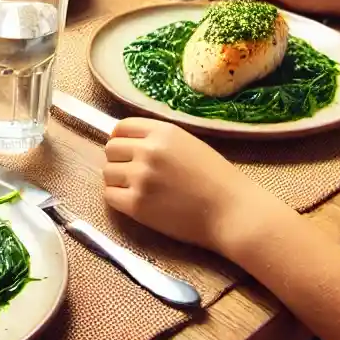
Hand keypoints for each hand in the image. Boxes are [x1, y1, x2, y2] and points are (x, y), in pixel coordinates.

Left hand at [103, 118, 278, 251]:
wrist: (231, 212)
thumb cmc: (217, 180)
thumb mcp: (190, 144)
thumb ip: (160, 140)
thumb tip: (130, 143)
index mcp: (163, 132)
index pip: (121, 127)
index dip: (120, 139)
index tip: (125, 151)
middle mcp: (148, 151)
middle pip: (111, 149)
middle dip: (118, 160)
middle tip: (133, 174)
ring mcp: (141, 177)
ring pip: (107, 173)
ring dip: (118, 180)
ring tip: (138, 190)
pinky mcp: (137, 204)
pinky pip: (110, 196)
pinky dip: (118, 199)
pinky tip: (136, 202)